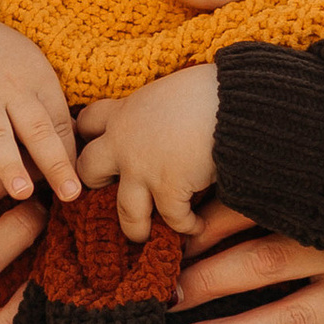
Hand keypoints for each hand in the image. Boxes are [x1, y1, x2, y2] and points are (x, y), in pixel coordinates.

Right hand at [0, 5, 80, 204]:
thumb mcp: (30, 65)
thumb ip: (48, 102)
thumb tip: (71, 144)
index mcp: (37, 80)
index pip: (60, 122)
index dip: (70, 154)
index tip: (78, 184)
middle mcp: (11, 90)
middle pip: (36, 129)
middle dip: (54, 162)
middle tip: (70, 193)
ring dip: (9, 165)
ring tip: (22, 193)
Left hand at [74, 67, 220, 243]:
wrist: (236, 103)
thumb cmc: (212, 89)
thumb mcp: (172, 89)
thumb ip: (158, 108)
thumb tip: (168, 115)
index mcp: (126, 111)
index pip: (88, 121)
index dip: (88, 136)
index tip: (96, 146)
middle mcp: (124, 142)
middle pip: (88, 169)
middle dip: (95, 184)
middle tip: (109, 192)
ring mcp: (143, 168)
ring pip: (125, 211)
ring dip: (135, 227)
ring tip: (144, 234)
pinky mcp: (169, 188)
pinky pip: (172, 220)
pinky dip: (186, 226)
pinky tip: (196, 226)